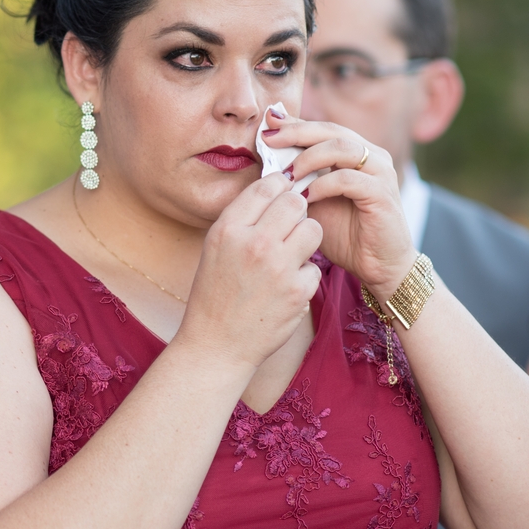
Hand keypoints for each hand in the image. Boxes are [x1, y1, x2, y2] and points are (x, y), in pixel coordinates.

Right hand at [177, 171, 323, 369]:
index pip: (265, 187)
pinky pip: (315, 267)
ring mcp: (278, 268)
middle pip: (295, 202)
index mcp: (228, 230)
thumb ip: (242, 220)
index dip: (279, 185)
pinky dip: (304, 275)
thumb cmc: (214, 294)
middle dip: (296, 210)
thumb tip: (273, 191)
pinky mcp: (298, 292)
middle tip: (290, 224)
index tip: (282, 192)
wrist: (217, 343)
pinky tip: (286, 287)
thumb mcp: (215, 248)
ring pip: (313, 229)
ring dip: (306, 238)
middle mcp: (253, 244)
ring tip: (291, 253)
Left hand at [261, 109, 417, 298]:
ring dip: (308, 158)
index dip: (293, 124)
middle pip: (330, 130)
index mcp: (354, 152)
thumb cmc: (342, 232)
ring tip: (286, 174)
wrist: (375, 265)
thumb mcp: (311, 200)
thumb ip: (295, 179)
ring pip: (341, 147)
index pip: (321, 128)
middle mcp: (371, 155)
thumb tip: (263, 159)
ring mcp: (380, 172)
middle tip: (269, 139)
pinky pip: (348, 179)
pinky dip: (322, 185)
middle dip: (296, 132)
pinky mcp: (382, 194)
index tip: (266, 125)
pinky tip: (304, 197)